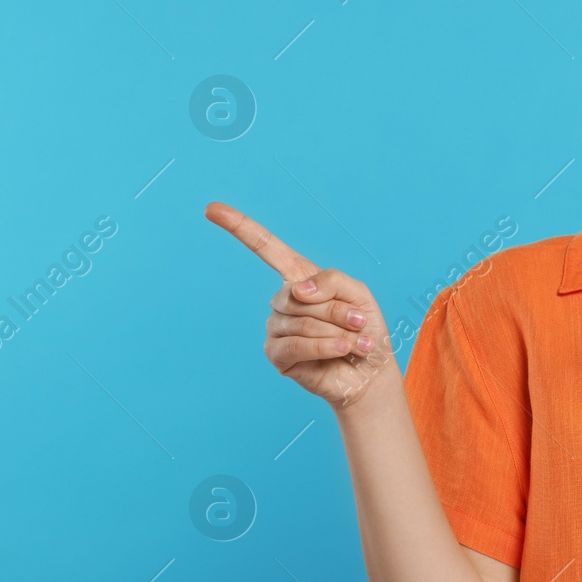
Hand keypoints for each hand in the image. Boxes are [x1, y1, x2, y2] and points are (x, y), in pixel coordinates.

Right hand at [205, 200, 396, 408]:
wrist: (371, 373)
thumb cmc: (364, 331)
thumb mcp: (358, 294)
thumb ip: (331, 280)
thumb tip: (297, 290)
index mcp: (299, 278)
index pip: (266, 248)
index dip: (239, 227)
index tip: (210, 208)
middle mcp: (282, 301)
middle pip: (300, 294)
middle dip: (337, 310)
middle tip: (359, 323)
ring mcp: (276, 328)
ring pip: (301, 321)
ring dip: (337, 331)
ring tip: (355, 342)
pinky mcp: (277, 355)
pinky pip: (296, 345)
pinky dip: (325, 347)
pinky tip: (343, 350)